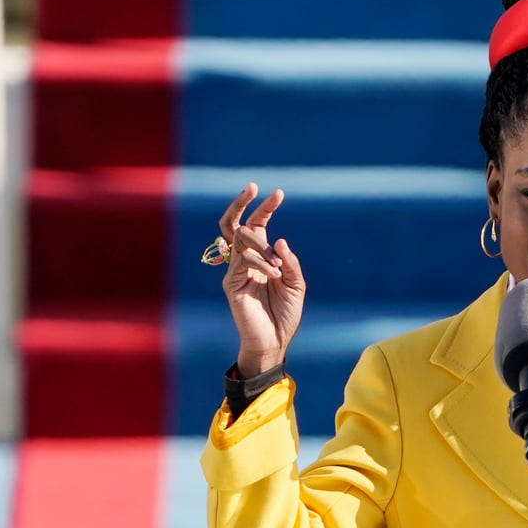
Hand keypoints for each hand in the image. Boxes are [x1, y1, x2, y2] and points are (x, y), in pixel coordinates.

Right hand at [219, 182, 306, 377]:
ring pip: (240, 239)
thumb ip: (290, 262)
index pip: (258, 225)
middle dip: (241, 203)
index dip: (265, 208)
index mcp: (262, 257)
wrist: (275, 340)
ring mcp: (236, 270)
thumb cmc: (286, 313)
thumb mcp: (296, 284)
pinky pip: (242, 261)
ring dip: (262, 246)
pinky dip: (261, 263)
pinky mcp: (231, 283)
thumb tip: (279, 240)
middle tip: (252, 187)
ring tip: (278, 267)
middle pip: (234, 224)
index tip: (278, 193)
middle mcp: (246, 260)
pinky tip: (274, 275)